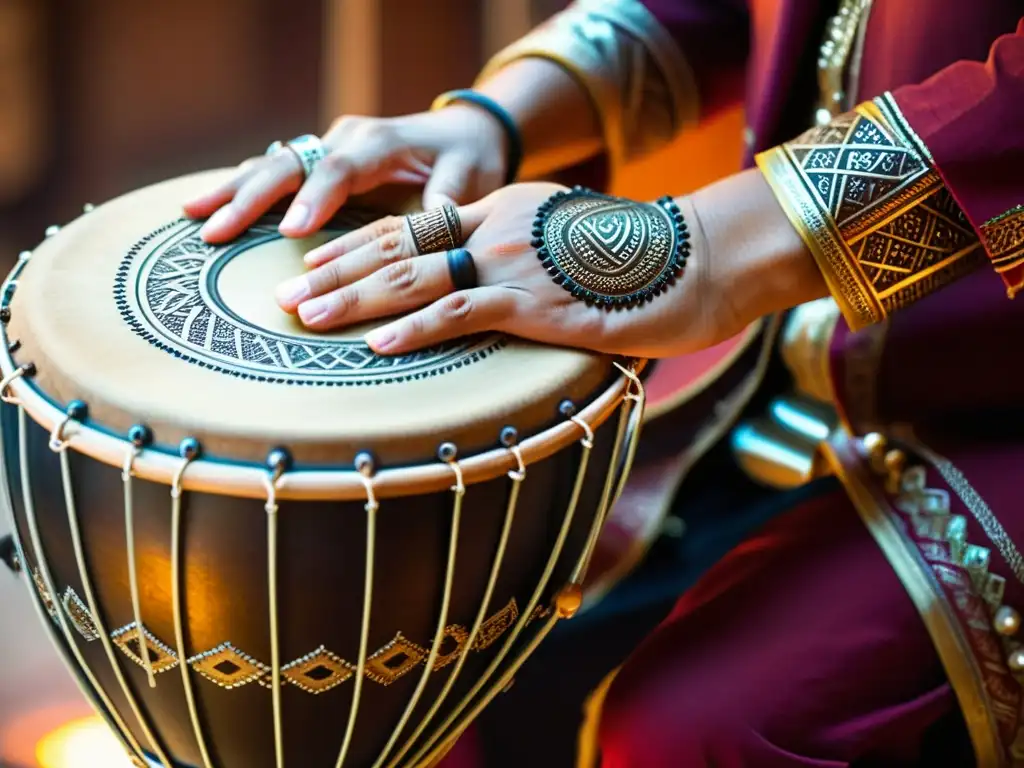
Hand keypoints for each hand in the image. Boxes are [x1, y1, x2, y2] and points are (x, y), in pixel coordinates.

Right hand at [183, 105, 508, 243]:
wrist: (463, 132)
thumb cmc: (469, 158)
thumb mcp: (472, 175)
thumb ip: (451, 198)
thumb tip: (436, 223)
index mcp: (380, 142)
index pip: (340, 169)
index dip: (316, 199)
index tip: (293, 232)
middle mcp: (346, 138)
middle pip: (290, 165)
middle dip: (250, 198)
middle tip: (214, 231)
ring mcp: (328, 146)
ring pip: (272, 164)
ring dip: (232, 191)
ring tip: (191, 216)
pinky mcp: (320, 160)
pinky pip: (276, 171)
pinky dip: (242, 188)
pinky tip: (207, 206)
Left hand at [274, 182, 722, 359]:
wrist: (706, 256)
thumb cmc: (648, 262)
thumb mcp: (575, 252)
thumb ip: (531, 271)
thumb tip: (510, 304)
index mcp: (506, 211)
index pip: (415, 226)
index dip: (360, 246)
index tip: (315, 265)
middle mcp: (500, 228)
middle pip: (399, 246)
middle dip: (336, 272)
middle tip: (286, 296)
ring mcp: (516, 262)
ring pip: (416, 277)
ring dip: (355, 300)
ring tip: (305, 318)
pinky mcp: (538, 301)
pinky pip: (463, 312)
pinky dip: (416, 329)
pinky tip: (377, 346)